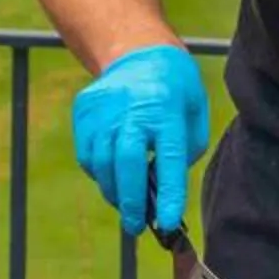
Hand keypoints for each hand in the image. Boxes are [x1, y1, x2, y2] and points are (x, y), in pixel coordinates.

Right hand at [70, 44, 208, 233]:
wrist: (138, 51)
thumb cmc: (175, 89)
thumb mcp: (194, 114)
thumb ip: (184, 151)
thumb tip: (165, 189)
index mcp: (167, 108)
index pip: (169, 158)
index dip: (168, 193)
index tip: (167, 222)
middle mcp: (132, 108)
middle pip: (126, 163)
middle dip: (130, 201)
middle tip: (136, 226)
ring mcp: (103, 109)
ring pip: (101, 163)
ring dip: (114, 191)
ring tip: (127, 203)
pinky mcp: (84, 112)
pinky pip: (87, 155)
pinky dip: (99, 173)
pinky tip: (113, 175)